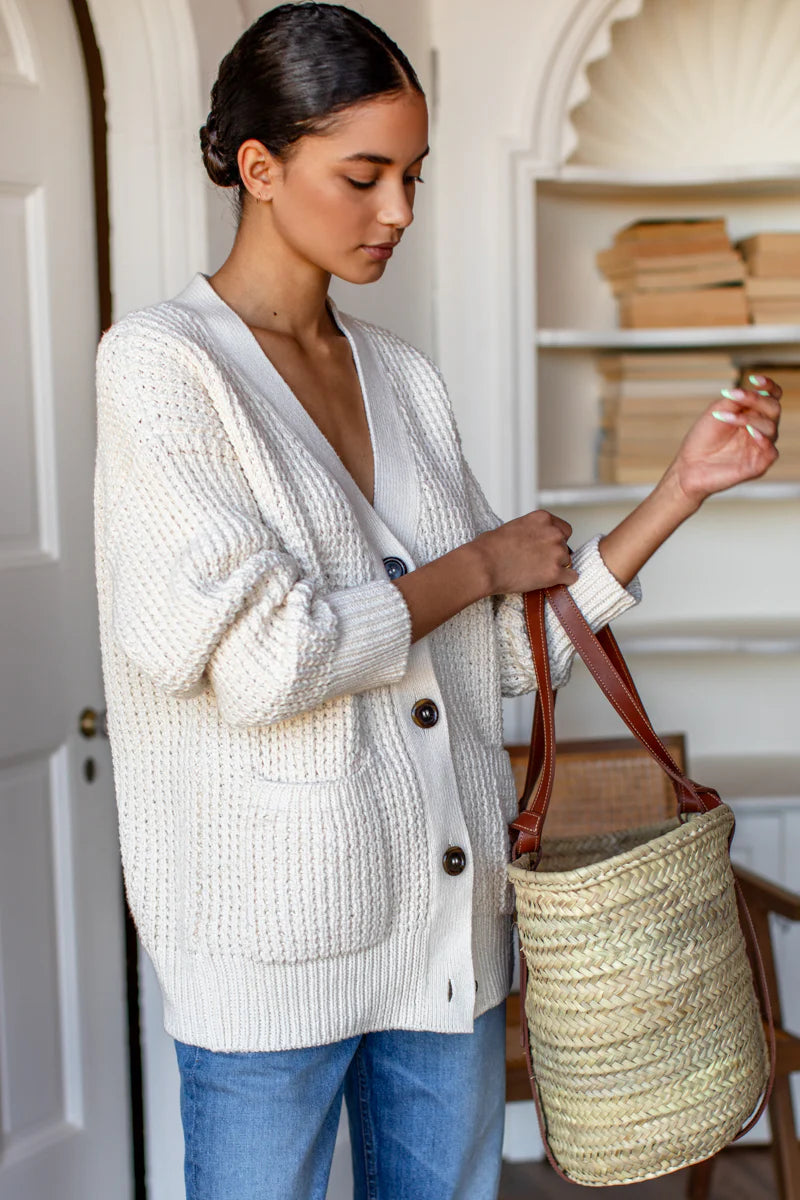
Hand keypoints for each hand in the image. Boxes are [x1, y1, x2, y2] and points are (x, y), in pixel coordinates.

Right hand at [475, 509, 578, 594]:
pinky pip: (571, 577)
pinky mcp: (555, 573)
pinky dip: (563, 581)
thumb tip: (532, 541)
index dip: (555, 540)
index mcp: (543, 518)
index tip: (546, 548)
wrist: (483, 565)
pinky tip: (551, 582)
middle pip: (565, 546)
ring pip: (567, 562)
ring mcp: (556, 553)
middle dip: (554, 554)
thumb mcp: (513, 527)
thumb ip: (530, 531)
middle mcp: (553, 533)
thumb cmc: (489, 547)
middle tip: (538, 562)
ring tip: (536, 573)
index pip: (564, 529)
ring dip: (556, 567)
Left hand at [667, 373, 780, 505]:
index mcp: (752, 414)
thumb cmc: (702, 439)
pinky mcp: (759, 464)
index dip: (768, 386)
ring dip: (748, 419)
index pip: (771, 396)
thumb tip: (754, 389)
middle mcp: (760, 429)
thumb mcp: (717, 411)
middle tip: (734, 397)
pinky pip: (772, 451)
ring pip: (771, 427)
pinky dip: (763, 440)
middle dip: (756, 400)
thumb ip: (737, 400)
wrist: (689, 465)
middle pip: (774, 408)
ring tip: (726, 418)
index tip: (754, 379)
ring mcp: (760, 446)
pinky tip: (750, 433)